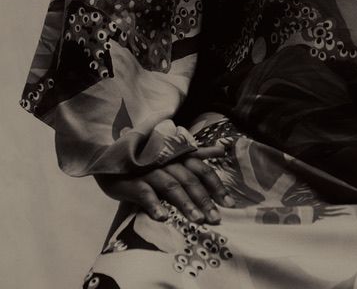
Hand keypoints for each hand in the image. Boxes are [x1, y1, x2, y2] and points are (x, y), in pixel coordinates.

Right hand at [94, 144, 233, 224]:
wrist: (114, 159)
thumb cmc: (149, 159)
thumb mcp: (174, 155)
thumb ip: (197, 154)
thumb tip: (221, 151)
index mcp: (180, 156)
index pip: (203, 170)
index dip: (216, 186)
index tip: (229, 204)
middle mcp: (168, 162)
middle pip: (190, 180)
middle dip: (204, 200)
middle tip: (216, 219)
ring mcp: (150, 171)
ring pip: (171, 186)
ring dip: (185, 203)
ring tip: (197, 220)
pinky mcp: (133, 182)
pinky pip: (145, 193)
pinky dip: (154, 204)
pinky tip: (162, 218)